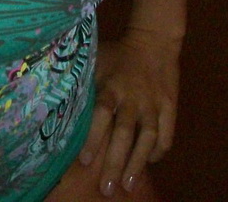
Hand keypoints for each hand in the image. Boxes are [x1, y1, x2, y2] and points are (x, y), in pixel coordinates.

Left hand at [77, 30, 181, 195]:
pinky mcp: (170, 106)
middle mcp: (133, 97)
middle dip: (116, 162)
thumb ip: (84, 81)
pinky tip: (149, 162)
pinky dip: (158, 151)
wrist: (154, 40)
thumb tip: (57, 100)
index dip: (94, 137)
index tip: (86, 161)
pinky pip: (166, 134)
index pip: (102, 113)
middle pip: (125, 132)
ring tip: (128, 185)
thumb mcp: (98, 60)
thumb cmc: (118, 54)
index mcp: (112, 86)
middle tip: (107, 188)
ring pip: (148, 138)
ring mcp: (153, 103)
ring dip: (138, 163)